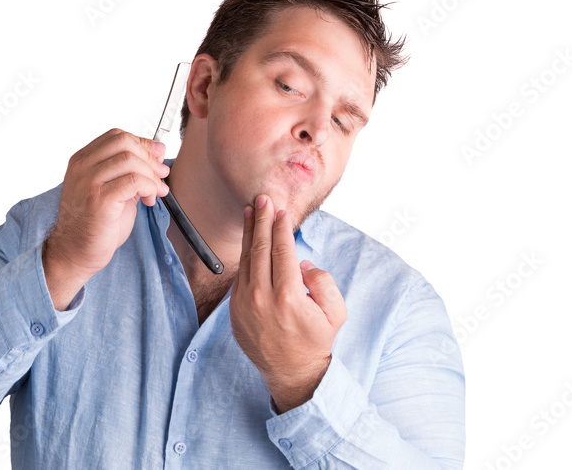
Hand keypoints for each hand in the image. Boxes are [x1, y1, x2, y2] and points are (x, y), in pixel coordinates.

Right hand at [42, 128, 169, 307]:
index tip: (158, 157)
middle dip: (150, 158)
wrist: (76, 252)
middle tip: (161, 175)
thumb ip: (132, 169)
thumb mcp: (114, 188)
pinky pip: (133, 181)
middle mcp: (82, 167)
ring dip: (152, 176)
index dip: (143, 143)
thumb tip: (158, 149)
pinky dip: (149, 187)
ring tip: (156, 192)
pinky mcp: (99, 199)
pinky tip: (149, 200)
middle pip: (125, 143)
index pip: (117, 136)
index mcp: (83, 161)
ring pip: (130, 160)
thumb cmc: (95, 223)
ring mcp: (88, 182)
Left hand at [230, 194, 347, 412]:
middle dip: (261, 220)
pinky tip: (248, 240)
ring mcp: (244, 305)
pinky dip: (244, 254)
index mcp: (288, 296)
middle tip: (262, 199)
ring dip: (248, 232)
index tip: (281, 210)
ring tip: (250, 211)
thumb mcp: (336, 312)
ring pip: (246, 259)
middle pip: (260, 248)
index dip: (280, 226)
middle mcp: (262, 298)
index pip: (282, 250)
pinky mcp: (235, 310)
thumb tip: (303, 263)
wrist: (291, 372)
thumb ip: (324, 282)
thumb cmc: (316, 340)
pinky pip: (240, 276)